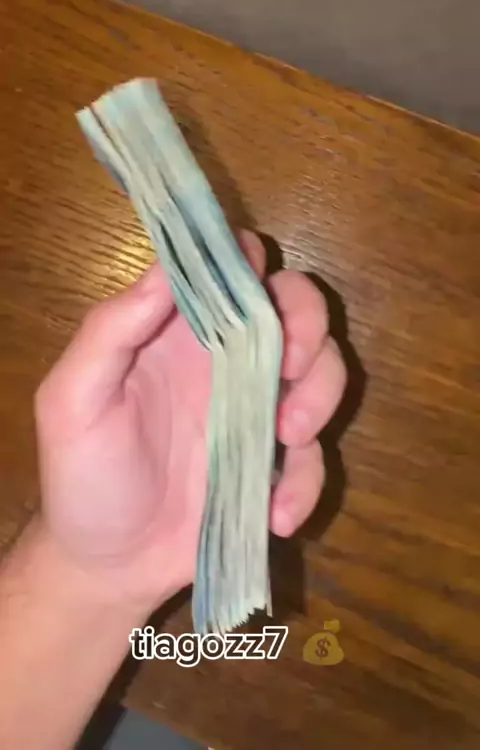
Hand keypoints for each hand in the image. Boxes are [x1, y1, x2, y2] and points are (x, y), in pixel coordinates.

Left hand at [35, 230, 345, 614]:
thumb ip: (109, 331)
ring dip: (320, 399)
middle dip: (308, 325)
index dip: (251, 262)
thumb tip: (165, 271)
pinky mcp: (275, 465)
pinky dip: (306, 482)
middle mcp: (225, 362)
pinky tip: (273, 515)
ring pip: (323, 372)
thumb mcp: (73, 400)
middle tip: (290, 366)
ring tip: (286, 440)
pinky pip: (314, 457)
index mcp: (178, 333)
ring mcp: (256, 413)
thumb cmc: (83, 475)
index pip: (230, 270)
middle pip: (295, 308)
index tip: (255, 290)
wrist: (108, 566)